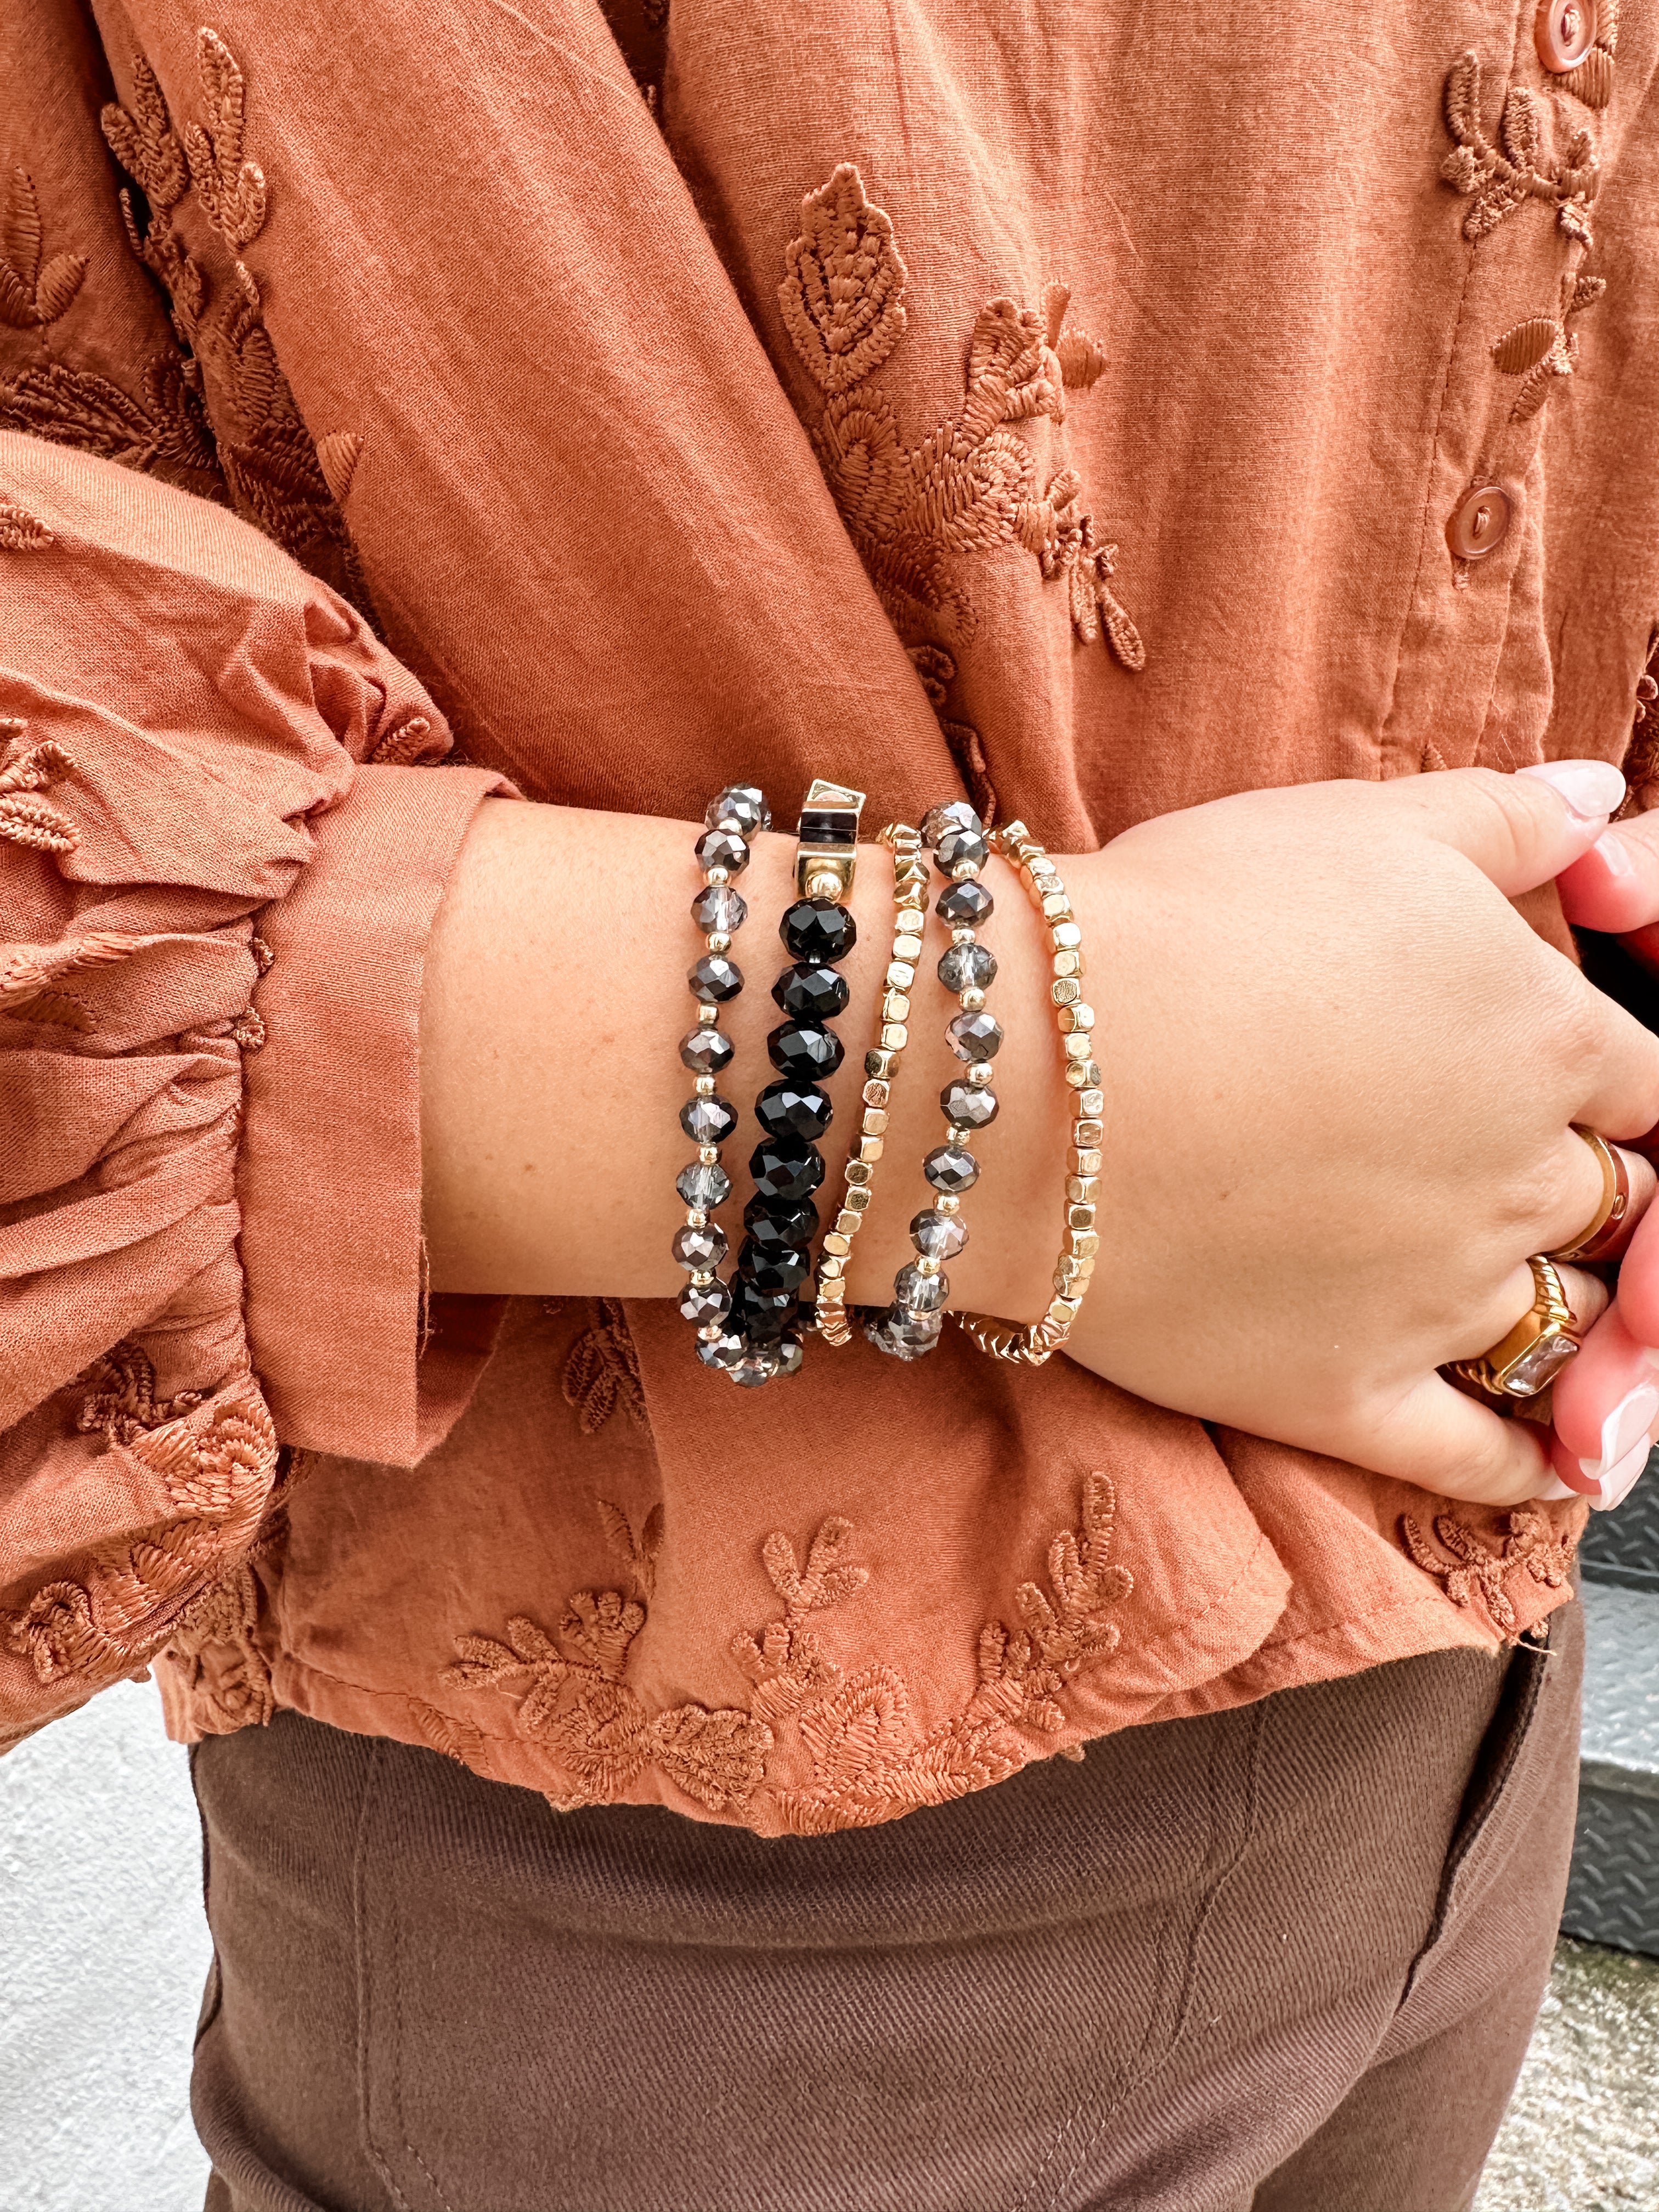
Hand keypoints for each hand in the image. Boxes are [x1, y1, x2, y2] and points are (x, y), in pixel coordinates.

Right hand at [1049, 761, 1658, 1504]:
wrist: (1030, 1077)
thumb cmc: (1189, 926)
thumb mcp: (1361, 827)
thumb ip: (1505, 817)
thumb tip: (1595, 793)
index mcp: (1543, 1036)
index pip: (1647, 1080)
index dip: (1610, 1083)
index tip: (1565, 1085)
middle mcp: (1516, 1176)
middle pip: (1612, 1200)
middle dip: (1583, 1189)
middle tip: (1507, 1175)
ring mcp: (1437, 1297)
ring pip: (1569, 1321)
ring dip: (1574, 1312)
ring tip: (1527, 1299)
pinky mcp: (1343, 1391)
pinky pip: (1476, 1456)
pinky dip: (1530, 1464)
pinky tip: (1552, 1460)